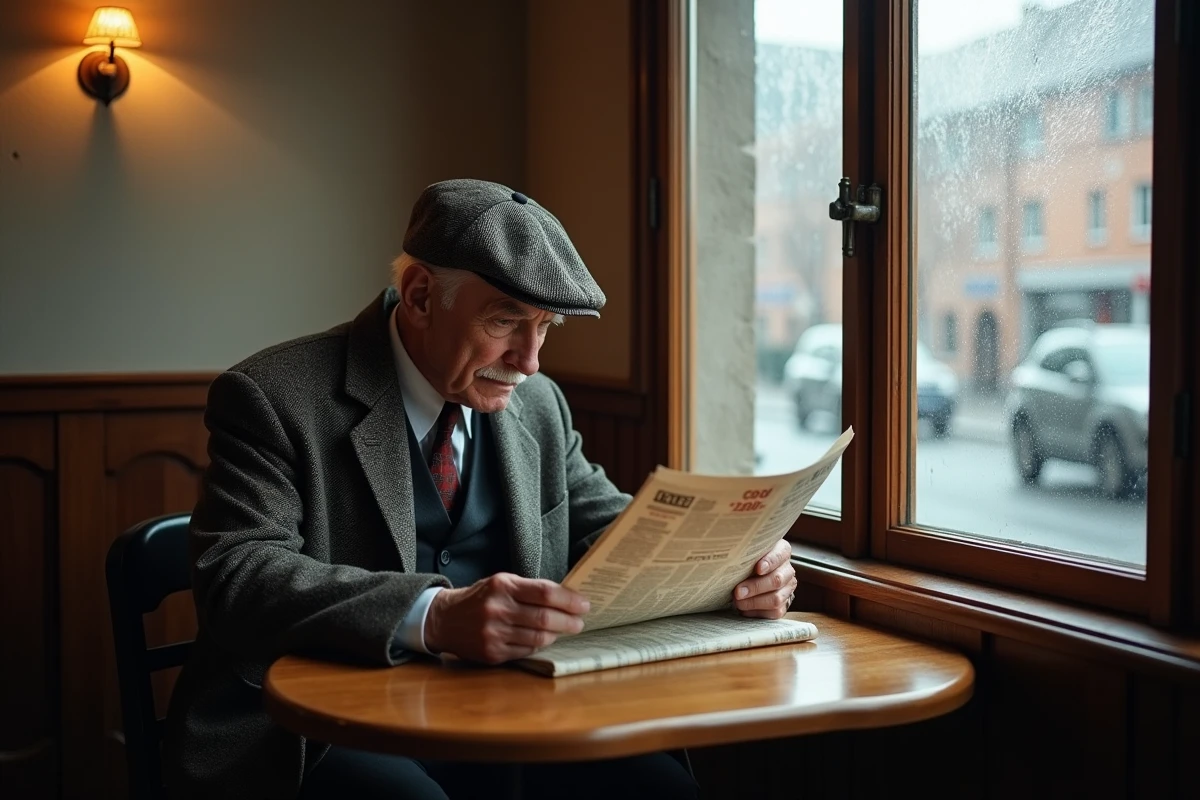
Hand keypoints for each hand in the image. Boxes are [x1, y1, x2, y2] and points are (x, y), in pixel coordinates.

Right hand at [424, 572, 589, 663]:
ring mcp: (494, 634)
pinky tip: (543, 639)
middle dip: (569, 621)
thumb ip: (530, 589)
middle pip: (545, 618)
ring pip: (538, 638)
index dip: (569, 600)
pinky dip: (538, 645)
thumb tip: (566, 598)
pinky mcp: (492, 653)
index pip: (545, 593)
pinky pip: (526, 651)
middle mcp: (497, 610)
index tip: (584, 604)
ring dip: (556, 635)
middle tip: (580, 622)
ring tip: (563, 630)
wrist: (444, 619)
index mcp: (502, 587)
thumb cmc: (480, 598)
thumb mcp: (501, 583)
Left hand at [732, 539, 796, 618]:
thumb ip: (744, 554)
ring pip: (776, 599)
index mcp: (781, 551)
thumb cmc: (746, 562)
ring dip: (754, 602)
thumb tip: (731, 559)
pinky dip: (756, 611)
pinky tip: (744, 608)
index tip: (758, 568)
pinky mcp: (783, 605)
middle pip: (777, 580)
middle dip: (755, 587)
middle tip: (738, 591)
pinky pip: (774, 612)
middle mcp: (787, 570)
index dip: (770, 562)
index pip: (780, 554)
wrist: (749, 577)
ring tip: (738, 601)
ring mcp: (787, 589)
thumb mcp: (747, 554)